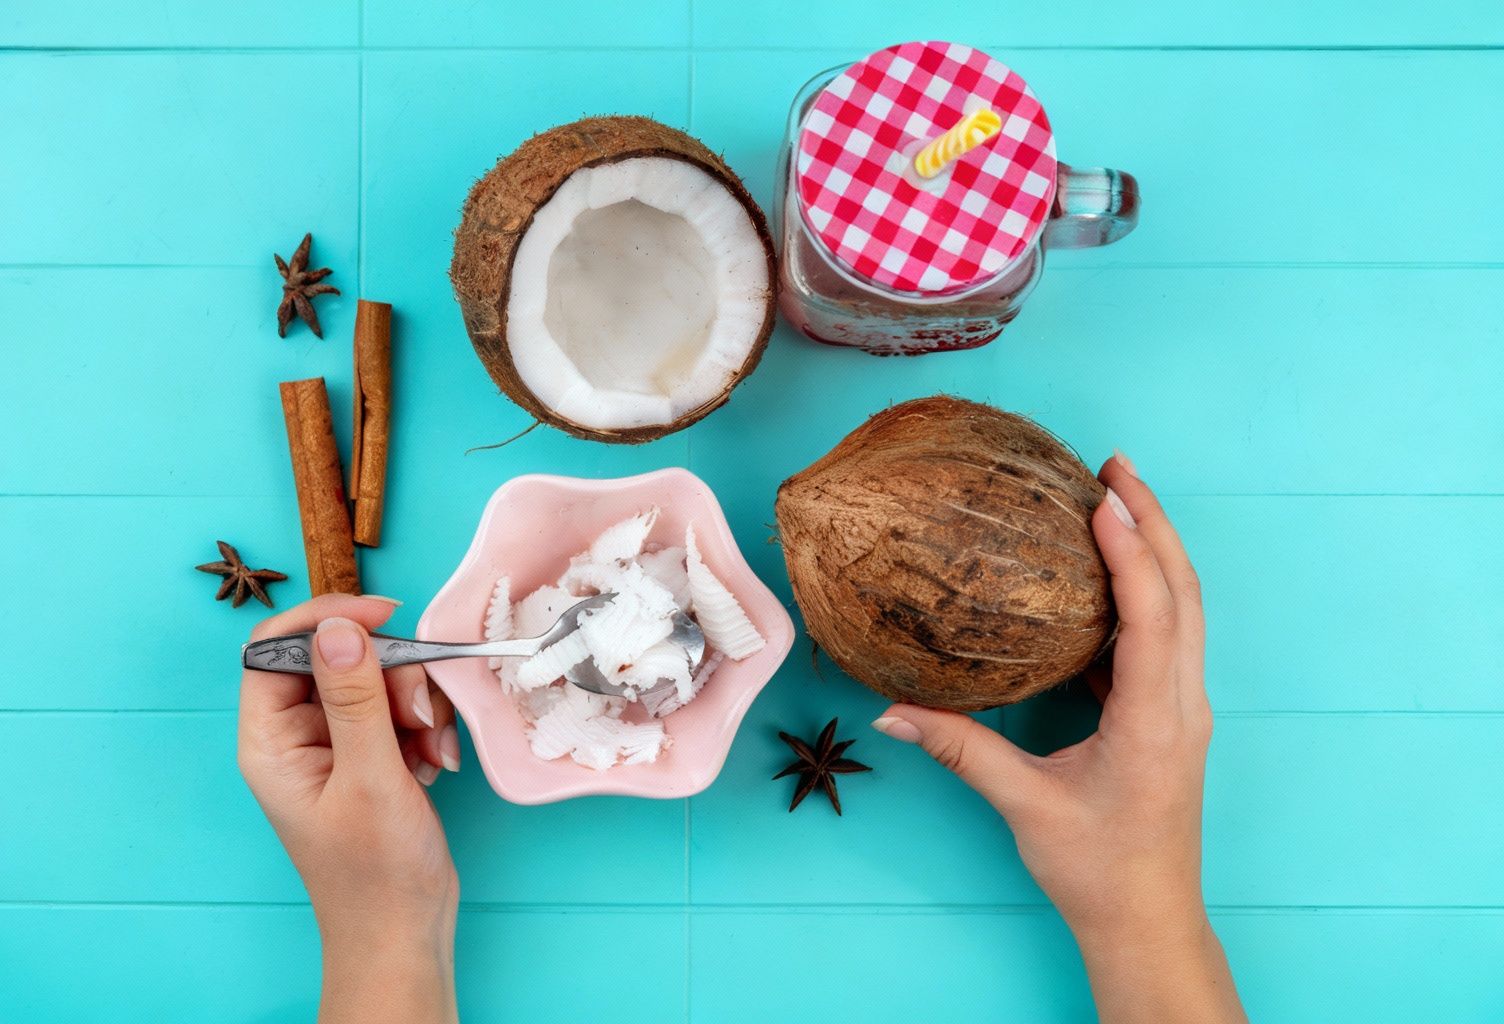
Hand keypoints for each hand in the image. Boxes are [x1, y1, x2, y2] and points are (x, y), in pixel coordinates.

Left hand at [237, 594, 461, 1023]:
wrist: (405, 930)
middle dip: (390, 675)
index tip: (384, 615)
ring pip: (376, 681)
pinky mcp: (371, 756)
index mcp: (271, 741)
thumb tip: (338, 628)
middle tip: (419, 712)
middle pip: (337, 658)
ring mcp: (335, 746)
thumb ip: (355, 699)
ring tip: (433, 750)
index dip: (325, 621)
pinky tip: (437, 763)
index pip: (275, 648)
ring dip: (416, 704)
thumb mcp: (370, 776)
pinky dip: (425, 728)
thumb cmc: (375, 872)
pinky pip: (398, 710)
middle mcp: (297, 737)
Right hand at [871, 453, 1245, 1023]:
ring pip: (1183, 609)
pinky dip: (1143, 590)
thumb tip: (890, 708)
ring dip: (1155, 549)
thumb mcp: (1023, 806)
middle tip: (1115, 467)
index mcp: (1153, 722)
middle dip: (1155, 523)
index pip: (1153, 616)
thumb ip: (959, 749)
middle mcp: (1182, 705)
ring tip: (1116, 498)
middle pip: (1184, 593)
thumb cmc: (1097, 871)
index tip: (1104, 497)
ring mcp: (1182, 709)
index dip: (1132, 551)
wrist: (1148, 920)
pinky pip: (1165, 636)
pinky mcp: (1169, 716)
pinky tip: (1102, 572)